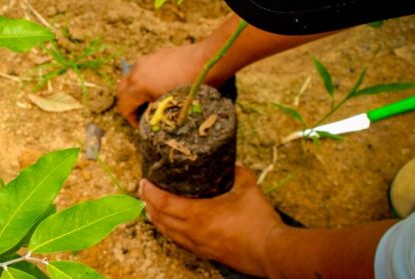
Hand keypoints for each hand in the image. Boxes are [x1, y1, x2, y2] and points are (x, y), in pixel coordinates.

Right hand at [116, 43, 207, 126]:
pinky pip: (141, 71)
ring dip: (135, 92)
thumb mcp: (170, 106)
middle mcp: (136, 71)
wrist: (208, 61)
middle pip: (121, 91)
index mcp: (138, 86)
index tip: (142, 126)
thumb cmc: (191, 87)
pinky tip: (159, 86)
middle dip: (129, 104)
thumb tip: (150, 119)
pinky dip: (142, 81)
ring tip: (150, 100)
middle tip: (142, 114)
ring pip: (130, 79)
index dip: (131, 119)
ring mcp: (145, 61)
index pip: (124, 106)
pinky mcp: (155, 55)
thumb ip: (154, 113)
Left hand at [139, 165, 284, 276]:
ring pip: (167, 232)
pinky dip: (168, 232)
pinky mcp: (205, 253)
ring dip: (155, 218)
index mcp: (199, 214)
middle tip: (144, 191)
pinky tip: (170, 227)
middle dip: (148, 203)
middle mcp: (193, 231)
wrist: (272, 252)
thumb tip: (233, 162)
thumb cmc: (259, 222)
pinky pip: (178, 242)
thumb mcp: (249, 188)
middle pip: (159, 217)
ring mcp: (198, 244)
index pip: (163, 202)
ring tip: (151, 207)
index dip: (149, 191)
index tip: (144, 181)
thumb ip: (238, 172)